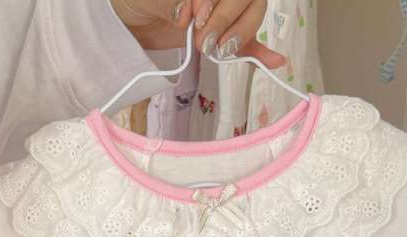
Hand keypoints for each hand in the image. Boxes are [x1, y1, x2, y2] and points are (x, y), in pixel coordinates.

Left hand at [111, 0, 284, 69]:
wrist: (131, 21)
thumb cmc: (139, 0)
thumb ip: (170, 1)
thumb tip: (188, 13)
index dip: (218, 2)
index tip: (198, 18)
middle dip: (227, 20)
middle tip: (204, 41)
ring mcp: (226, 9)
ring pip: (253, 15)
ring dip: (240, 35)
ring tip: (218, 52)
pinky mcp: (225, 34)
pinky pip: (249, 42)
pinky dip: (260, 53)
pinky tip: (275, 61)